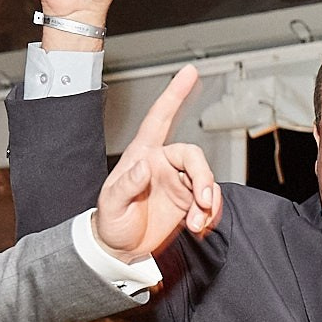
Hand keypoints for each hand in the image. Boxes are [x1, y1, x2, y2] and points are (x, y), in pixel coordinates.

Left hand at [94, 65, 222, 261]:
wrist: (120, 250)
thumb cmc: (110, 224)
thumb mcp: (111, 205)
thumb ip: (126, 185)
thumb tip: (145, 167)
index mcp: (143, 156)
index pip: (160, 119)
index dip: (174, 94)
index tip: (189, 72)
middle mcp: (164, 164)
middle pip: (194, 156)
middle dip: (204, 178)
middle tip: (203, 203)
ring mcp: (179, 183)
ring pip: (207, 180)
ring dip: (209, 202)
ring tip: (197, 224)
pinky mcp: (189, 202)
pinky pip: (210, 201)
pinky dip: (211, 214)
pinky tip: (199, 227)